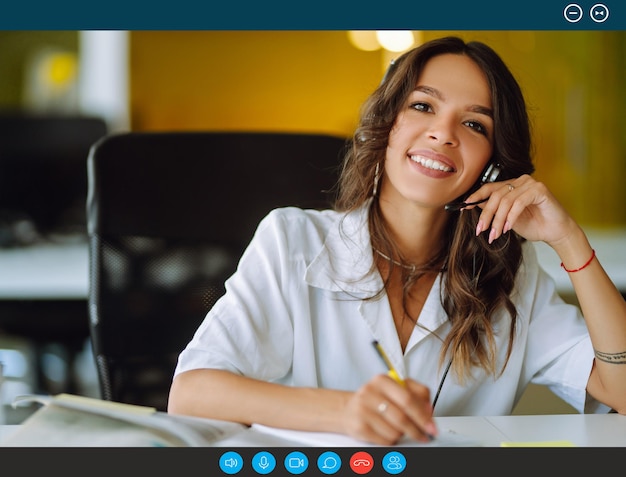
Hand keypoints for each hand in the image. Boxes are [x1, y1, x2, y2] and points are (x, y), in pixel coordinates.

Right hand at [341, 374, 436, 444]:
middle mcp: (370, 392)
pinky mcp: (359, 426)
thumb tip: (429, 410)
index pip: (408, 398)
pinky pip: (384, 440)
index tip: (431, 426)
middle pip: (401, 416)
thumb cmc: (376, 399)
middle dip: (417, 429)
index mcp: (382, 380)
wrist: (349, 409)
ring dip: (402, 434)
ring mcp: (363, 410)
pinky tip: (388, 432)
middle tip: (425, 435)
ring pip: (394, 430)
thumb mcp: (395, 389)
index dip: (423, 415)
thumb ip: (416, 394)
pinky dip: (391, 440)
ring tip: (399, 429)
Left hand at [464, 174, 579, 246]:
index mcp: (512, 185)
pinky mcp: (540, 190)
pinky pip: (519, 203)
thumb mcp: (507, 218)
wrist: (556, 233)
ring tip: (495, 234)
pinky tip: (508, 228)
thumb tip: (474, 204)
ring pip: (505, 201)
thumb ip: (494, 209)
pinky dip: (511, 217)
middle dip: (486, 215)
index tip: (464, 207)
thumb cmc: (534, 225)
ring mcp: (531, 184)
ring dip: (498, 220)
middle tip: (481, 230)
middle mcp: (520, 181)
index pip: (489, 188)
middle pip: (495, 195)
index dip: (475, 197)